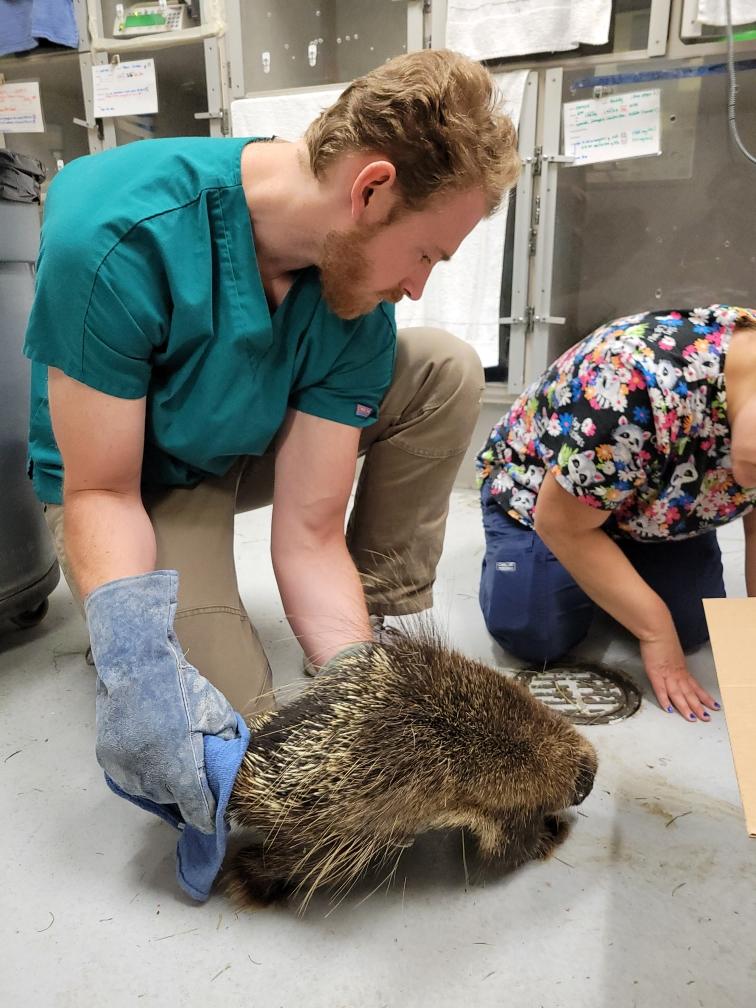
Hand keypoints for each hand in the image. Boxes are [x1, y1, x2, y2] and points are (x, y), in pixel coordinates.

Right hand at [85, 570, 237, 832]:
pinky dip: (144, 776)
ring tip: (176, 771)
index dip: (208, 815)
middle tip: (200, 786)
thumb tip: (231, 766)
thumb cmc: (180, 686)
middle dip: (187, 796)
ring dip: (164, 787)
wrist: (135, 664)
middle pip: (173, 801)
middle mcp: (149, 775)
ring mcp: (125, 768)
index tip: (217, 818)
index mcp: (178, 767)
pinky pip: (131, 779)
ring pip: (150, 793)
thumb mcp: (215, 714)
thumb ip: (224, 744)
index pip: (197, 808)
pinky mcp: (108, 759)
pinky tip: (155, 761)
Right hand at [639, 634, 718, 721]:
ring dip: (685, 707)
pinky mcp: (655, 673)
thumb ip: (673, 661)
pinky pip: (660, 689)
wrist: (657, 631)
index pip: (695, 686)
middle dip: (698, 706)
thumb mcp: (672, 651)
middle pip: (689, 693)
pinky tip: (668, 709)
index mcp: (681, 669)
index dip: (704, 697)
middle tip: (706, 718)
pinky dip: (664, 699)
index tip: (713, 705)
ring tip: (692, 718)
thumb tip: (673, 665)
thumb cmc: (663, 638)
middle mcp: (677, 673)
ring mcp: (666, 674)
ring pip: (678, 694)